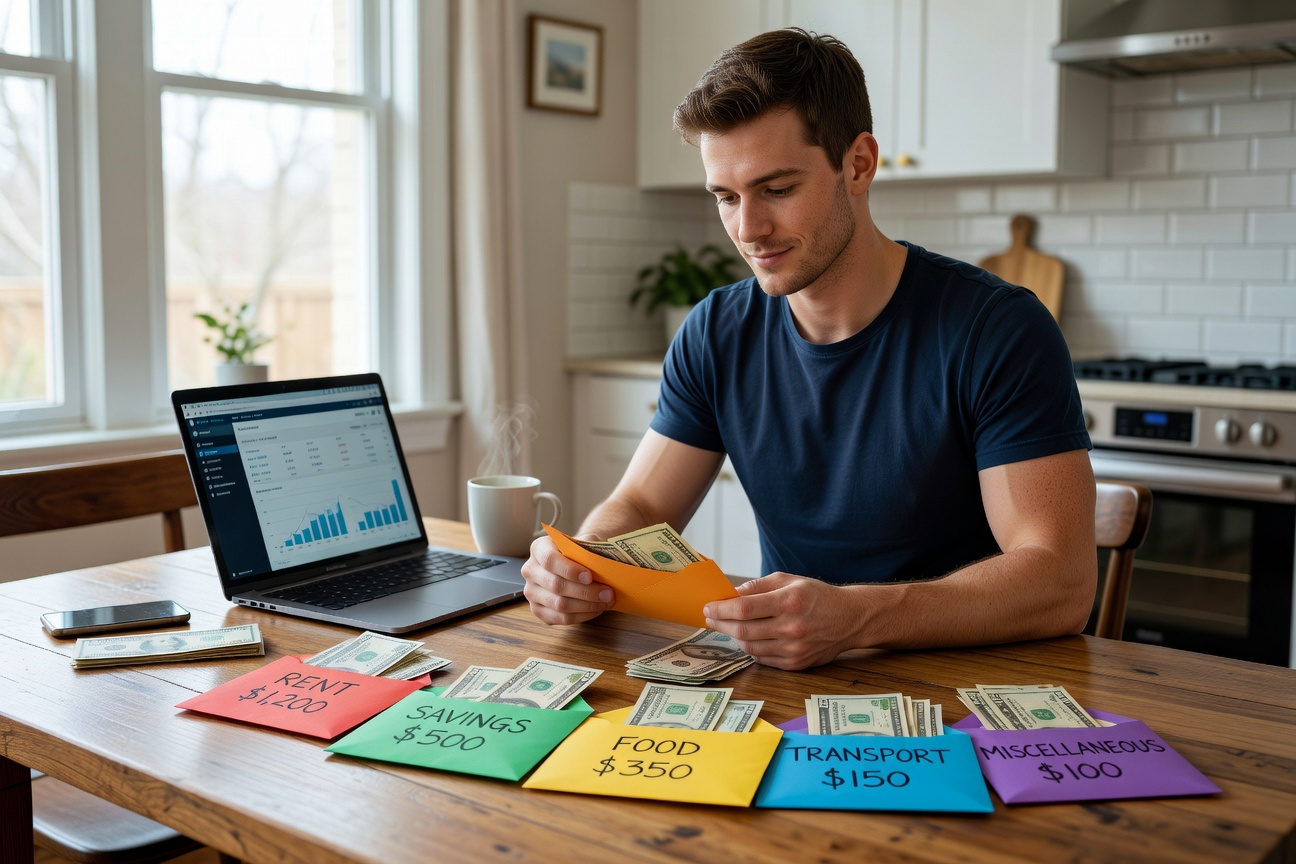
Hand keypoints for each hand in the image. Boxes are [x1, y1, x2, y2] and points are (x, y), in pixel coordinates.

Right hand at [521, 535, 615, 624]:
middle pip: (556, 585)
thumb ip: (591, 551)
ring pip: (559, 605)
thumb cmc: (580, 552)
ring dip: (587, 605)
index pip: (550, 560)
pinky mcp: (538, 610)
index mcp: (539, 548)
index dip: (569, 570)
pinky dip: (582, 616)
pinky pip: (560, 618)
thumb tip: (604, 565)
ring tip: (606, 602)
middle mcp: (530, 570)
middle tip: (608, 593)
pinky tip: (596, 609)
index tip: (589, 576)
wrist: (575, 563)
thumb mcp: (585, 544)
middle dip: (586, 592)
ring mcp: (531, 592)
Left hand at [702, 573, 863, 670]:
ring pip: (750, 647)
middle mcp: (792, 627)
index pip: (744, 608)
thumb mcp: (790, 580)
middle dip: (720, 624)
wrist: (849, 619)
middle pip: (743, 630)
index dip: (721, 609)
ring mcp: (794, 648)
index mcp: (789, 601)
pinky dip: (751, 648)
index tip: (708, 607)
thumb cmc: (817, 596)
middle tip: (710, 619)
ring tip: (728, 627)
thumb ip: (759, 587)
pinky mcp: (796, 664)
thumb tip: (731, 595)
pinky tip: (749, 638)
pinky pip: (763, 658)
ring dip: (734, 637)